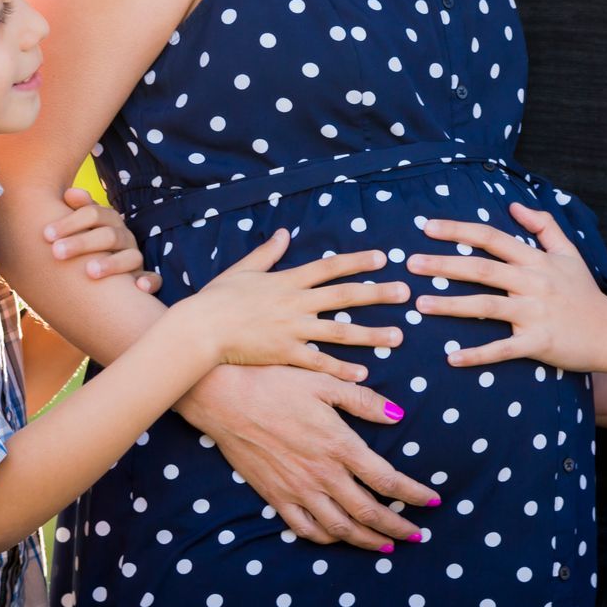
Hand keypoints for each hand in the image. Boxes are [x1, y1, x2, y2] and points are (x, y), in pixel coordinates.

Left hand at [44, 187, 158, 293]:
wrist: (104, 266)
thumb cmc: (86, 244)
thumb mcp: (81, 224)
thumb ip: (76, 209)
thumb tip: (70, 192)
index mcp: (108, 222)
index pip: (93, 214)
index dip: (69, 222)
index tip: (46, 234)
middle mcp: (124, 238)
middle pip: (109, 235)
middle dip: (82, 243)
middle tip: (57, 252)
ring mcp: (134, 258)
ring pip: (131, 257)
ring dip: (112, 263)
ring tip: (90, 272)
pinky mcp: (144, 279)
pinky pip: (154, 279)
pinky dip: (149, 282)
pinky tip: (139, 287)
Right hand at [175, 364, 439, 550]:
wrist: (226, 397)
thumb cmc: (276, 382)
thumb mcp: (324, 382)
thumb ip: (363, 401)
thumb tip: (398, 415)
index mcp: (339, 445)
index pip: (386, 479)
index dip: (413, 495)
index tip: (433, 501)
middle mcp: (322, 473)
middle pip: (368, 512)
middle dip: (398, 527)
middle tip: (417, 534)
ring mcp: (297, 489)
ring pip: (340, 527)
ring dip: (366, 541)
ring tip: (386, 545)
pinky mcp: (275, 496)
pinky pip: (305, 528)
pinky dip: (326, 538)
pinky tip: (338, 537)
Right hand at [180, 230, 408, 381]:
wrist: (200, 328)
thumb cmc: (217, 298)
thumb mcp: (243, 269)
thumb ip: (267, 252)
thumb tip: (284, 233)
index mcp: (288, 281)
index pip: (330, 267)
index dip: (358, 261)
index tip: (383, 257)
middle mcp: (296, 304)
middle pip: (344, 297)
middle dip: (378, 293)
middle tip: (406, 292)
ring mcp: (293, 330)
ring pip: (340, 331)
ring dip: (371, 333)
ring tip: (398, 336)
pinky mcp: (285, 355)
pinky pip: (319, 363)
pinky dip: (342, 368)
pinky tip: (364, 373)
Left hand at [409, 201, 606, 373]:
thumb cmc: (585, 293)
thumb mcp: (568, 252)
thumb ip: (543, 226)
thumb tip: (515, 205)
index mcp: (535, 260)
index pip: (491, 238)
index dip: (458, 231)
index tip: (427, 227)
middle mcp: (532, 283)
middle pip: (482, 269)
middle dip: (444, 265)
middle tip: (410, 263)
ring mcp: (534, 313)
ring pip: (486, 306)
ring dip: (451, 306)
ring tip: (420, 305)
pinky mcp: (538, 342)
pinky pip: (503, 349)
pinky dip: (477, 354)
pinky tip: (452, 358)